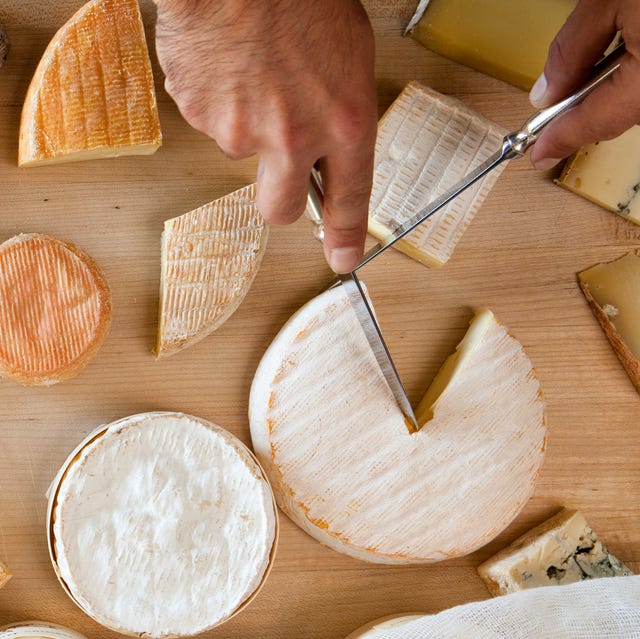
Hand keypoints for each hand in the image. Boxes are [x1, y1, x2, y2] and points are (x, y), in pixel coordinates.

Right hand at [153, 0, 376, 272]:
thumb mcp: (348, 55)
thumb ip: (338, 115)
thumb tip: (325, 147)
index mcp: (344, 121)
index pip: (350, 200)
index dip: (345, 237)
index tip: (342, 258)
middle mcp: (292, 137)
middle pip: (281, 208)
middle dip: (281, 196)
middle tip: (279, 167)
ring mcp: (241, 131)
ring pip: (243, 150)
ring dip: (248, 122)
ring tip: (255, 69)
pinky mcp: (200, 115)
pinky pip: (212, 120)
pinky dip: (220, 98)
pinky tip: (230, 63)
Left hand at [529, 0, 639, 169]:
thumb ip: (573, 49)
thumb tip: (548, 89)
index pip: (598, 120)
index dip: (561, 137)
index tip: (539, 152)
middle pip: (622, 112)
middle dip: (584, 112)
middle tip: (552, 114)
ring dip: (612, 92)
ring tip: (584, 79)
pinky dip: (635, 76)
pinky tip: (623, 56)